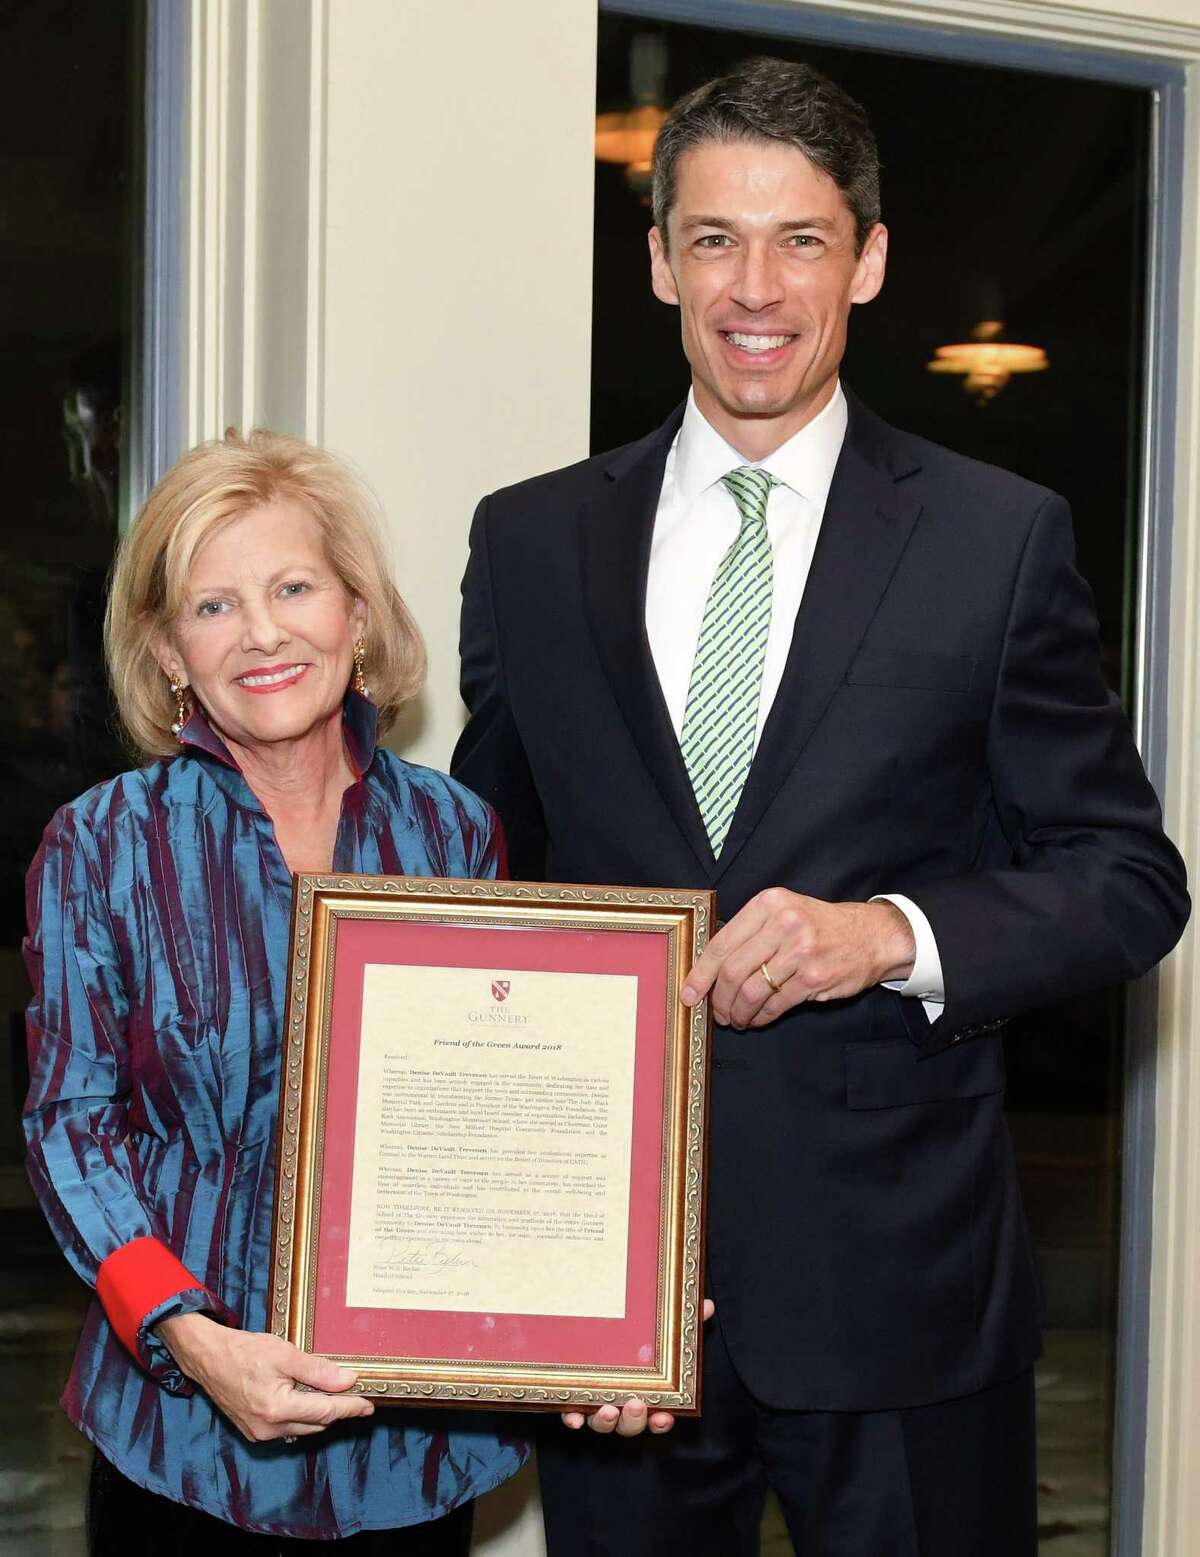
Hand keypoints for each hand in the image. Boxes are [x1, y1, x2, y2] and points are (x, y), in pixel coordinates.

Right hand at [157, 1313, 373, 1442]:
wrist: (209, 1357)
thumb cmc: (245, 1351)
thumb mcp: (285, 1354)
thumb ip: (318, 1371)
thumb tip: (348, 1381)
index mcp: (277, 1409)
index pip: (325, 1412)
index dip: (350, 1408)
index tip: (369, 1406)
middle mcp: (269, 1428)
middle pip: (316, 1423)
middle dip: (337, 1410)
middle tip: (354, 1395)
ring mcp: (260, 1433)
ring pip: (303, 1427)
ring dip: (319, 1413)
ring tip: (333, 1394)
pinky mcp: (254, 1431)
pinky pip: (288, 1428)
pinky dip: (302, 1415)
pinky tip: (307, 1398)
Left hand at [561, 1299, 714, 1435]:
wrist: (591, 1330)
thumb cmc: (635, 1339)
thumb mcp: (660, 1329)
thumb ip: (683, 1322)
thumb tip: (707, 1305)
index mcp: (645, 1395)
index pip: (657, 1417)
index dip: (661, 1422)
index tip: (664, 1417)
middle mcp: (621, 1405)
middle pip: (629, 1425)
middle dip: (634, 1420)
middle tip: (636, 1405)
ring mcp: (597, 1404)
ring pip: (602, 1424)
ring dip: (605, 1422)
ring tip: (607, 1409)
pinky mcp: (573, 1398)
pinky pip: (572, 1415)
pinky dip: (572, 1419)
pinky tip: (572, 1417)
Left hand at [681, 890, 915, 1028]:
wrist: (871, 935)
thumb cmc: (818, 926)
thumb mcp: (783, 913)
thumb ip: (750, 933)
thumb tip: (709, 969)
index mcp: (769, 904)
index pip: (722, 943)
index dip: (700, 973)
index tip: (689, 992)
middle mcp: (784, 923)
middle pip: (734, 971)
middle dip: (719, 999)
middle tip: (717, 1012)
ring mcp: (801, 950)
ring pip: (753, 991)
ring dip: (739, 1012)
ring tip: (737, 1019)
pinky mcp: (815, 976)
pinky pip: (776, 1003)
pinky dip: (762, 1017)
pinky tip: (758, 1019)